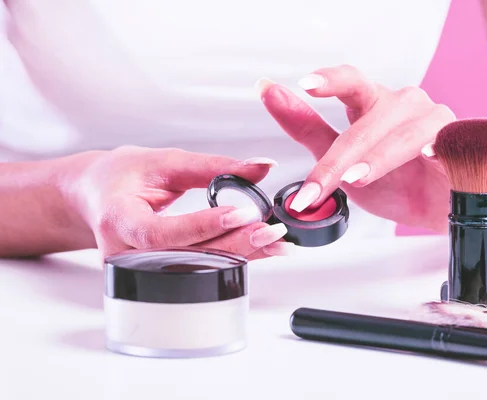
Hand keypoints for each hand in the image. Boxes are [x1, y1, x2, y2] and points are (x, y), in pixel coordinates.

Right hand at [67, 146, 290, 258]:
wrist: (97, 196)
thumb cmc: (122, 175)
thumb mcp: (164, 161)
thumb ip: (213, 166)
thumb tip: (262, 166)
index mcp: (118, 220)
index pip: (161, 233)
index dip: (202, 226)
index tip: (242, 214)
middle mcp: (124, 254)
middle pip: (185, 258)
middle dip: (234, 245)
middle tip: (272, 231)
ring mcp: (138, 272)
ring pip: (196, 269)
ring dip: (239, 255)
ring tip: (275, 242)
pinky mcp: (155, 276)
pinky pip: (196, 269)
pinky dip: (230, 258)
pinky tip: (258, 249)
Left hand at [258, 65, 455, 232]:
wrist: (442, 209)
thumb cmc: (396, 182)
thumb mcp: (342, 160)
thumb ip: (308, 127)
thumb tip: (269, 90)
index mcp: (374, 105)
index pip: (350, 81)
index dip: (330, 80)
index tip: (305, 85)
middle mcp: (405, 104)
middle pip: (369, 121)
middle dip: (340, 157)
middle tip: (317, 187)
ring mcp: (437, 118)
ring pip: (405, 132)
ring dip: (378, 157)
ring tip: (356, 178)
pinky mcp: (465, 139)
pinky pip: (450, 141)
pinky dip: (438, 148)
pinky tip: (428, 156)